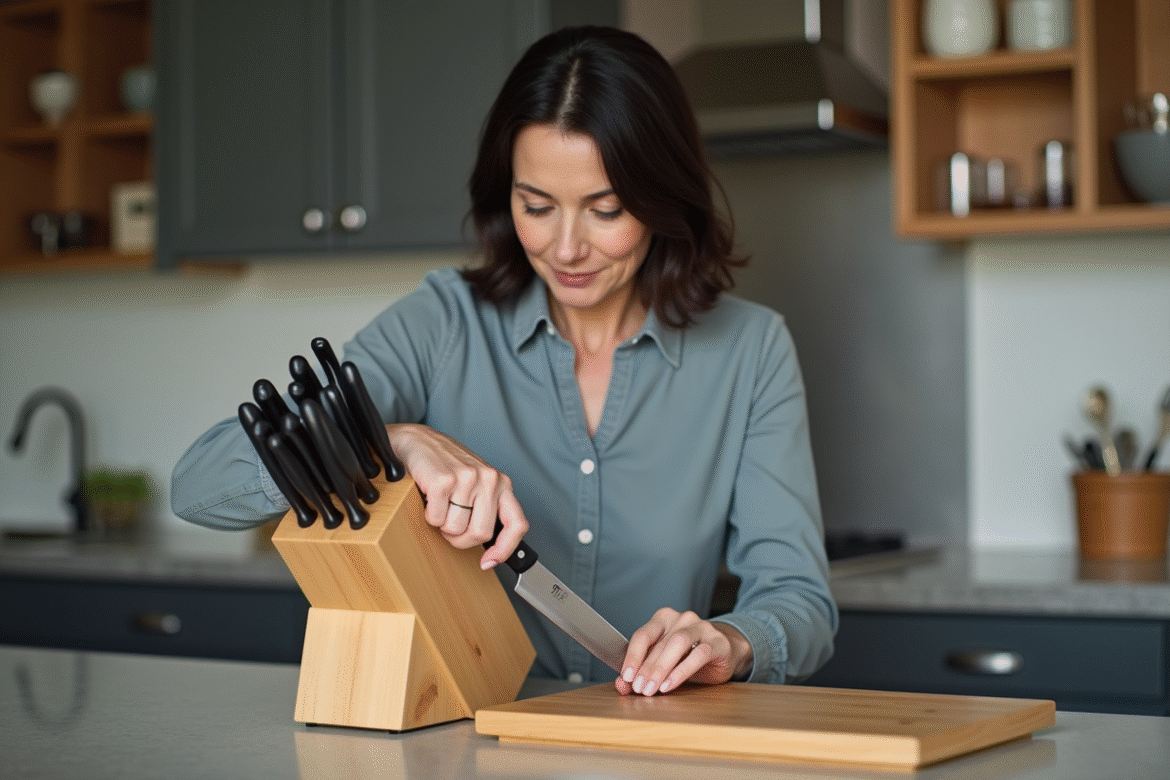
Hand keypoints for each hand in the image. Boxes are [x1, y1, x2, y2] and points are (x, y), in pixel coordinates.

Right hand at [385, 423, 527, 568]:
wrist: (417, 441)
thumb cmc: (446, 467)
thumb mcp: (476, 486)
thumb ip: (487, 510)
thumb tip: (491, 553)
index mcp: (501, 483)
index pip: (517, 524)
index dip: (505, 549)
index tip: (489, 562)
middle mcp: (489, 479)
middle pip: (480, 534)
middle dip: (460, 538)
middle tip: (450, 523)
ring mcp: (467, 478)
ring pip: (455, 529)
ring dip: (442, 525)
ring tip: (440, 505)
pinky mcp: (444, 480)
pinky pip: (436, 519)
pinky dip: (429, 516)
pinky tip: (429, 498)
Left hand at [615, 608, 752, 696]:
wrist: (725, 652)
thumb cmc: (690, 657)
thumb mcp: (664, 664)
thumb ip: (642, 673)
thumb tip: (621, 685)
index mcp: (664, 619)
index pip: (643, 635)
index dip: (632, 656)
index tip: (626, 676)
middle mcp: (682, 618)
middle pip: (660, 643)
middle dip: (646, 668)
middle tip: (638, 688)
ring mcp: (702, 627)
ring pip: (678, 643)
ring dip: (662, 668)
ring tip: (652, 688)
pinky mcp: (718, 642)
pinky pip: (698, 654)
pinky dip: (682, 671)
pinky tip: (670, 685)